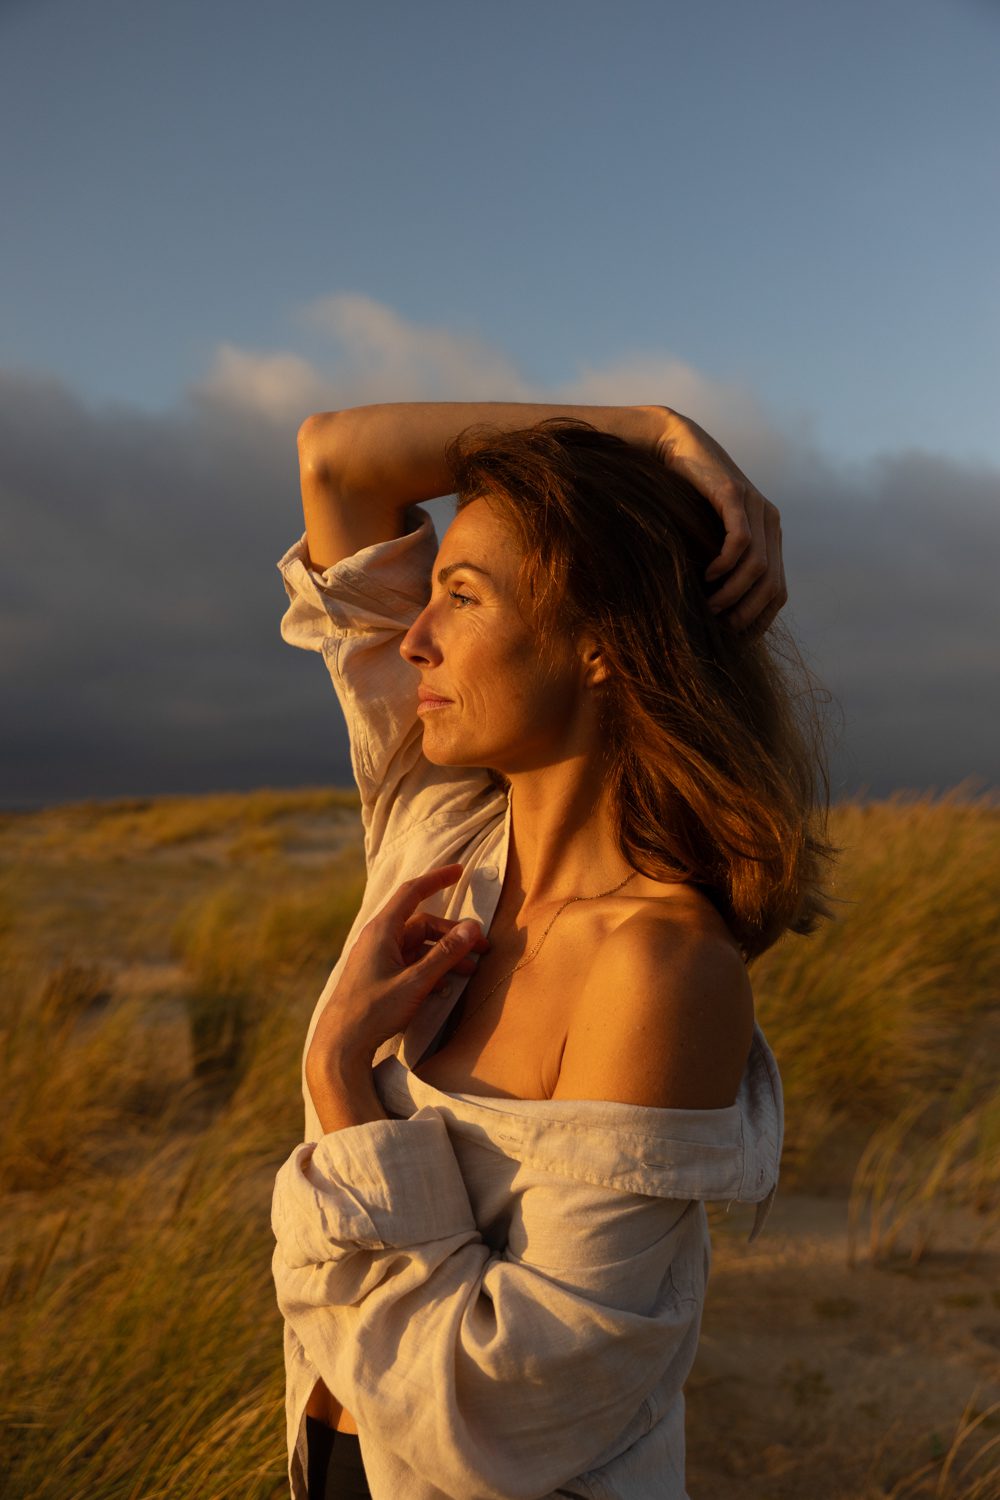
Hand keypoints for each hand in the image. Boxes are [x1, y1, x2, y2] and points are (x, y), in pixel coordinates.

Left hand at [305, 864, 489, 1083]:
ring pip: (418, 946)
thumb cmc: (373, 1011)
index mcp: (382, 931)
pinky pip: (410, 963)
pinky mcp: (378, 977)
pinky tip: (446, 986)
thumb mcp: (416, 982)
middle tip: (482, 948)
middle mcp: (378, 939)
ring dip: (445, 954)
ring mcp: (378, 959)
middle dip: (453, 934)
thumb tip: (473, 927)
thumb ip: (446, 954)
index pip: (412, 892)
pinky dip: (430, 968)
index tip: (459, 870)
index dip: (437, 879)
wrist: (339, 1046)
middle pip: (422, 924)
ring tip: (470, 970)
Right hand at [649, 406, 786, 636]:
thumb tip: (713, 611)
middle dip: (747, 613)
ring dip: (733, 594)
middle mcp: (770, 522)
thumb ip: (719, 563)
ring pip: (758, 567)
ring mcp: (756, 507)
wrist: (675, 446)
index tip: (735, 637)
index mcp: (769, 536)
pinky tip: (708, 574)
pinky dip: (726, 565)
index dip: (760, 619)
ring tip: (710, 606)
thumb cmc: (685, 496)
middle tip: (721, 628)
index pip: (779, 591)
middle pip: (772, 584)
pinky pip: (741, 541)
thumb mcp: (706, 536)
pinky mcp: (734, 495)